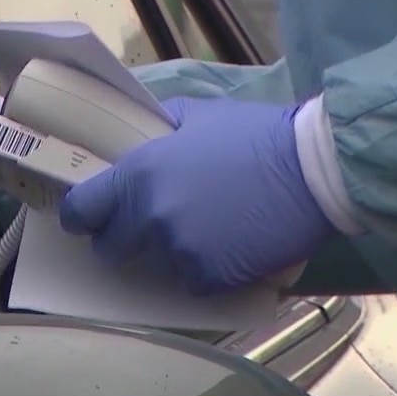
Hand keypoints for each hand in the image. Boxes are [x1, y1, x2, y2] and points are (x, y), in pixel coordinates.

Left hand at [58, 97, 334, 293]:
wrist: (315, 172)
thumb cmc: (258, 136)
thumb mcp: (199, 114)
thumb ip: (160, 126)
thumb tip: (142, 134)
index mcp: (139, 174)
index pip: (81, 210)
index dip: (83, 216)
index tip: (90, 218)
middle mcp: (150, 217)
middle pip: (110, 247)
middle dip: (124, 239)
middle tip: (152, 225)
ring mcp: (178, 251)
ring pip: (155, 265)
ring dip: (171, 252)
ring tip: (206, 230)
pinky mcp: (209, 277)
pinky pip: (193, 281)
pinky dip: (206, 270)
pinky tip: (229, 247)